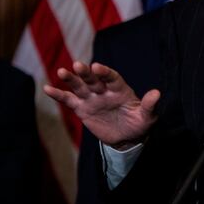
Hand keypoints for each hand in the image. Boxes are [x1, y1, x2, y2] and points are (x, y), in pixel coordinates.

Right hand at [44, 61, 158, 149]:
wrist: (126, 137)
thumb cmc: (139, 124)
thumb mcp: (147, 117)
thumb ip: (149, 105)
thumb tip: (157, 93)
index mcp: (120, 89)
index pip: (112, 78)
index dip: (105, 72)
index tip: (98, 67)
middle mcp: (104, 91)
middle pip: (93, 79)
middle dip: (86, 73)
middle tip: (78, 65)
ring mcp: (92, 98)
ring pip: (79, 87)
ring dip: (70, 79)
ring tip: (61, 71)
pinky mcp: (82, 108)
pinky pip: (69, 100)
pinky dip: (58, 95)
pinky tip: (47, 88)